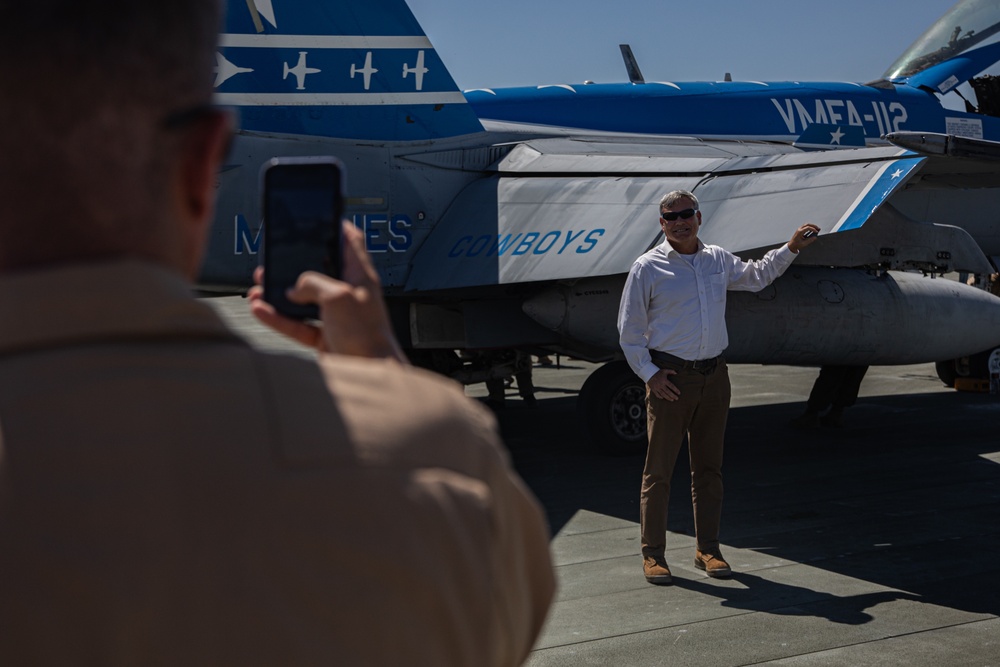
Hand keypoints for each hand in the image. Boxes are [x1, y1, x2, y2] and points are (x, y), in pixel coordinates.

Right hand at [249, 222, 407, 362]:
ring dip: (278, 293)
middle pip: (318, 272)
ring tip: (259, 287)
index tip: (320, 217)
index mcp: (360, 276)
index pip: (351, 243)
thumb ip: (313, 283)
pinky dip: (278, 318)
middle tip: (273, 259)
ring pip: (302, 299)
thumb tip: (294, 287)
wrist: (368, 373)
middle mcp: (348, 294)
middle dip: (293, 266)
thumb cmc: (366, 335)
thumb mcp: (338, 295)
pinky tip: (261, 310)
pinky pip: (296, 324)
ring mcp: (336, 316)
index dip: (336, 228)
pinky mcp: (325, 337)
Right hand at [648, 368, 679, 400]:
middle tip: (677, 398)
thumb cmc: (658, 372)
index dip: (675, 390)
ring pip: (663, 394)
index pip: (671, 386)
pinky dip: (660, 397)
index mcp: (664, 380)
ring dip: (668, 397)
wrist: (648, 373)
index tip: (679, 393)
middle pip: (668, 391)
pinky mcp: (653, 389)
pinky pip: (657, 394)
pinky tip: (663, 398)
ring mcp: (657, 387)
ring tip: (672, 400)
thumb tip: (676, 373)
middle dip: (673, 395)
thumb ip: (671, 371)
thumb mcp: (664, 371)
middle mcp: (661, 385)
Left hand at [788, 224, 820, 253]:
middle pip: (807, 224)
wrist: (791, 246)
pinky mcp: (800, 230)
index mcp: (799, 232)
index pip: (808, 228)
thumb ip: (810, 240)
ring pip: (806, 225)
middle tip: (818, 228)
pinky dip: (810, 228)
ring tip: (817, 229)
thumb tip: (815, 237)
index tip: (817, 232)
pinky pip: (805, 227)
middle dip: (813, 226)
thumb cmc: (796, 245)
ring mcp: (799, 229)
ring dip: (812, 226)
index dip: (813, 229)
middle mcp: (799, 229)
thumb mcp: (804, 244)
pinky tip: (813, 230)